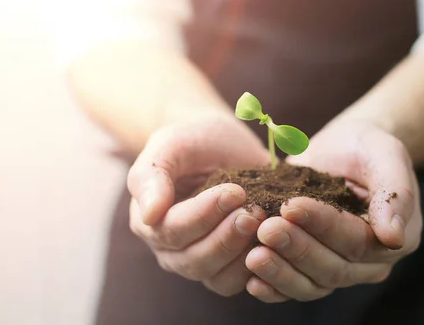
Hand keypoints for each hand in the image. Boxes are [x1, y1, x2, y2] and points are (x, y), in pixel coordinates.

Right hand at [127, 113, 270, 296]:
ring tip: (263, 223)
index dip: (204, 215)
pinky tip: (273, 241)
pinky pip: (239, 281)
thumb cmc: (193, 141)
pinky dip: (258, 267)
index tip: (235, 192)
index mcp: (150, 221)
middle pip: (194, 261)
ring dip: (242, 255)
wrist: (222, 143)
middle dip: (226, 238)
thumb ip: (152, 176)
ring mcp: (201, 260)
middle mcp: (171, 249)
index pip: (173, 231)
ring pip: (217, 278)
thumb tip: (149, 215)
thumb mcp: (170, 145)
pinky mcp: (229, 265)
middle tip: (253, 212)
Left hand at [244, 120, 421, 301]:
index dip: (323, 226)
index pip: (357, 240)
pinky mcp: (312, 267)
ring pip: (313, 284)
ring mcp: (340, 267)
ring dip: (282, 272)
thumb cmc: (367, 147)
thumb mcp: (386, 156)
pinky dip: (275, 287)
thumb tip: (394, 238)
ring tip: (253, 256)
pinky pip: (295, 287)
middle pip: (333, 268)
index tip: (290, 206)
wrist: (344, 147)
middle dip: (297, 249)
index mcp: (394, 238)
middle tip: (265, 229)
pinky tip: (252, 282)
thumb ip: (395, 194)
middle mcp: (369, 262)